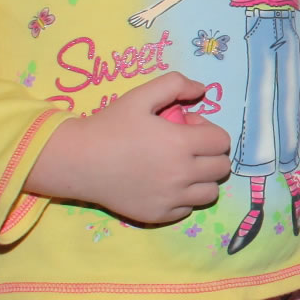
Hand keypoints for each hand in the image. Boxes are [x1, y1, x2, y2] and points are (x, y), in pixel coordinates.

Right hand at [22, 72, 231, 224]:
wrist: (77, 161)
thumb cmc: (109, 126)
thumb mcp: (140, 95)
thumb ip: (175, 84)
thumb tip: (202, 89)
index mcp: (181, 143)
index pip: (221, 141)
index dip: (208, 131)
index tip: (187, 127)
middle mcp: (181, 174)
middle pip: (221, 168)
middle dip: (210, 154)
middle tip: (185, 147)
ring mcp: (171, 198)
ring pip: (210, 192)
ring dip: (202, 178)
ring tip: (180, 168)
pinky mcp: (158, 215)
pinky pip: (188, 209)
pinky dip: (183, 197)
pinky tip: (164, 184)